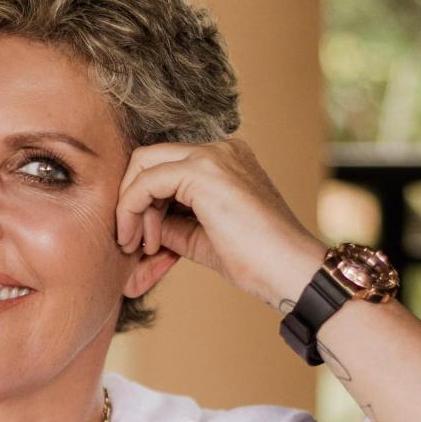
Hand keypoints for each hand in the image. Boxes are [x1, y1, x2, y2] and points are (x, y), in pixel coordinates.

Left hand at [115, 134, 324, 310]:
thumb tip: (138, 220)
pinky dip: (133, 210)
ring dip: (131, 208)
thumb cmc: (255, 261)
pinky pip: (147, 182)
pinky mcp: (203, 171)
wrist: (289, 272)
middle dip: (131, 198)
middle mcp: (220, 150)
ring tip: (141, 247)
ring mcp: (213, 155)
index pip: (166, 168)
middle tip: (131, 241)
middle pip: (149, 158)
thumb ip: (170, 221)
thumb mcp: (201, 236)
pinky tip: (142, 242)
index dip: (145, 203)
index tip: (144, 242)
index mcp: (225, 160)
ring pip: (144, 165)